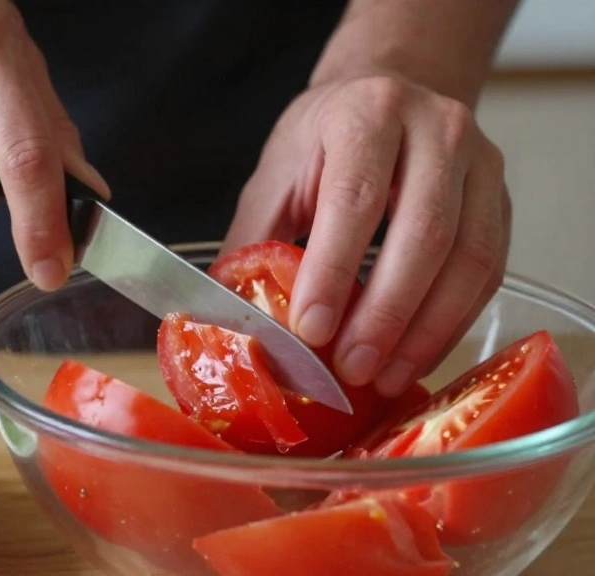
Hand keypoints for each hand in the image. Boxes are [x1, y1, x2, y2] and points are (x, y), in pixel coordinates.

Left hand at [222, 75, 510, 396]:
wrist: (385, 97)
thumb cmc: (323, 141)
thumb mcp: (276, 177)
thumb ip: (253, 242)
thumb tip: (230, 315)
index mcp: (367, 114)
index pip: (354, 198)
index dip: (333, 270)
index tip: (311, 330)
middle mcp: (436, 129)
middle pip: (424, 232)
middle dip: (386, 312)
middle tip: (353, 367)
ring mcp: (480, 164)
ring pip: (469, 257)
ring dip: (426, 330)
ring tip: (384, 375)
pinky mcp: (501, 202)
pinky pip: (489, 272)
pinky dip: (452, 323)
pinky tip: (416, 355)